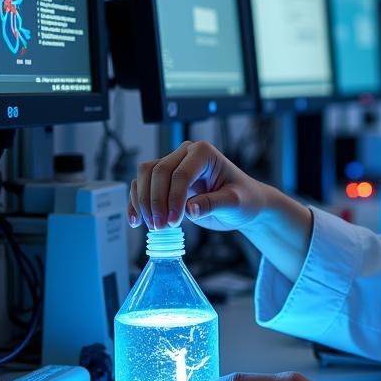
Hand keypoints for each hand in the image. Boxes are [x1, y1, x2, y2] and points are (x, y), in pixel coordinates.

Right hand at [128, 140, 268, 231]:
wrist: (244, 204)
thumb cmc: (244, 199)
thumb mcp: (235, 203)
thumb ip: (213, 204)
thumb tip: (189, 209)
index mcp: (204, 153)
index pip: (180, 173)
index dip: (173, 198)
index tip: (174, 222)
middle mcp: (186, 154)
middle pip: (157, 172)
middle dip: (156, 201)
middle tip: (161, 227)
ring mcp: (173, 164)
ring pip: (145, 176)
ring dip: (143, 202)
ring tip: (154, 226)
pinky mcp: (165, 180)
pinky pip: (142, 186)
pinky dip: (136, 203)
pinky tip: (136, 221)